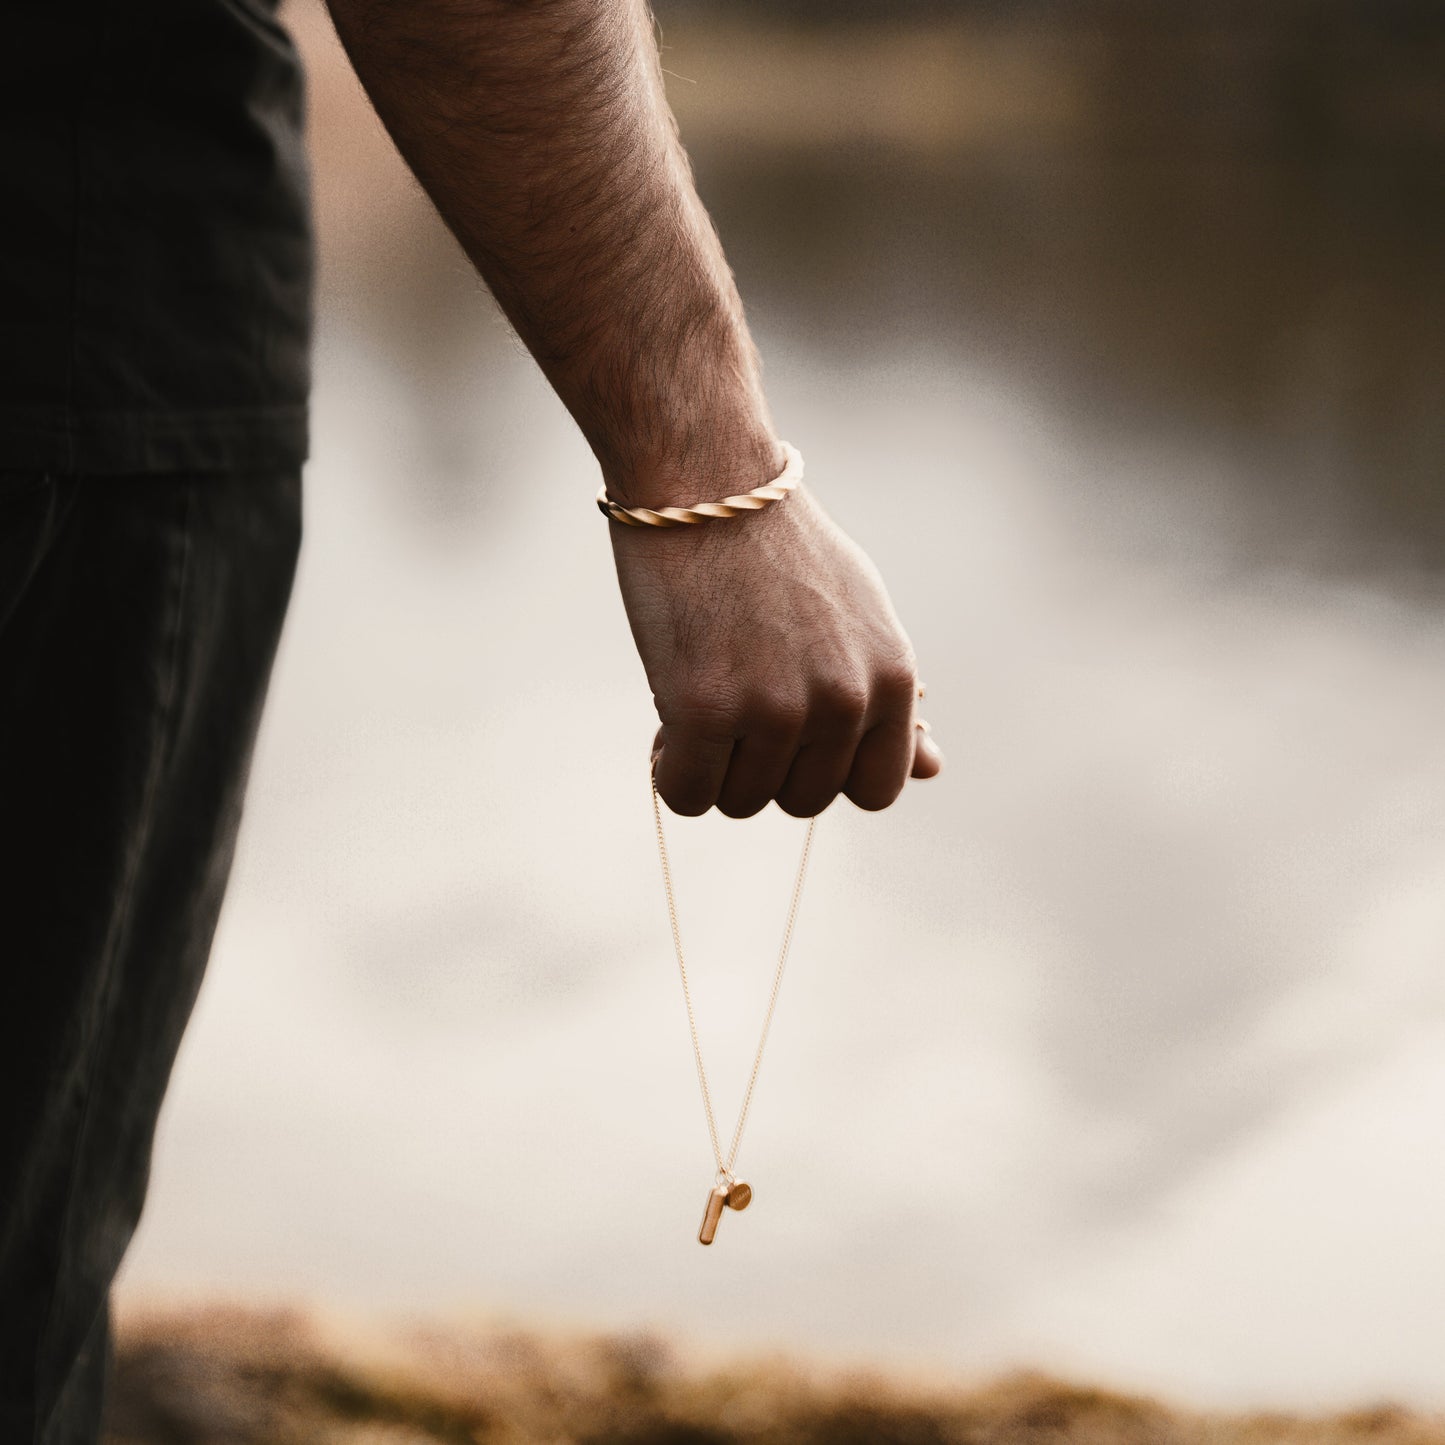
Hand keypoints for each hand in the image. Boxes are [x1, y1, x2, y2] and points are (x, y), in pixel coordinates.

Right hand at [610, 485, 941, 816]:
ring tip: (700, 702)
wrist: (705, 481)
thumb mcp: (860, 615)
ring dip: (714, 768)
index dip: (827, 771)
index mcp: (893, 677)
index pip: (877, 789)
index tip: (795, 736)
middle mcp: (845, 699)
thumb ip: (891, 698)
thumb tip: (932, 769)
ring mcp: (778, 708)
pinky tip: (668, 729)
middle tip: (736, 708)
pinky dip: (672, 774)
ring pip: (742, 802)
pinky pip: (687, 795)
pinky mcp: (707, 709)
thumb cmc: (778, 547)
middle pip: (803, 801)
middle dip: (764, 768)